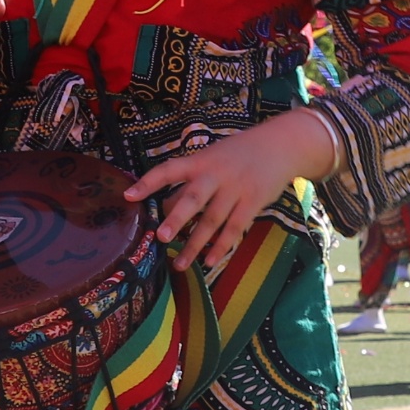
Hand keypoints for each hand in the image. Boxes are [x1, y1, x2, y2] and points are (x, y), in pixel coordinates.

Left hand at [130, 108, 337, 275]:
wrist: (281, 145)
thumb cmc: (239, 153)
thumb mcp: (212, 157)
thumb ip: (191, 179)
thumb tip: (165, 206)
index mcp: (200, 160)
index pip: (169, 169)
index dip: (148, 182)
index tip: (128, 196)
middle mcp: (216, 174)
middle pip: (193, 198)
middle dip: (177, 218)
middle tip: (162, 237)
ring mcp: (236, 189)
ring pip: (212, 221)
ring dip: (195, 245)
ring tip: (179, 265)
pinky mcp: (253, 202)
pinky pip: (235, 228)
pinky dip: (222, 246)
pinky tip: (210, 261)